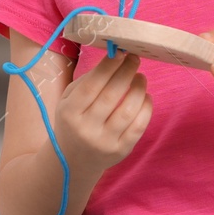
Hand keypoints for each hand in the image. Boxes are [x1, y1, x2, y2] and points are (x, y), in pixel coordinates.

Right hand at [52, 51, 151, 173]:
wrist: (72, 161)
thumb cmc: (73, 121)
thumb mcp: (67, 101)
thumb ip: (88, 80)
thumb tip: (115, 59)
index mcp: (69, 114)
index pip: (92, 86)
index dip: (108, 67)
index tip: (120, 53)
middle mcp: (86, 130)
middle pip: (112, 95)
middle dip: (126, 72)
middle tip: (134, 59)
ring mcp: (105, 142)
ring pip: (129, 110)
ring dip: (138, 88)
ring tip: (141, 77)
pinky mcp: (121, 151)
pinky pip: (139, 126)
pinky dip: (146, 108)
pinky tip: (145, 96)